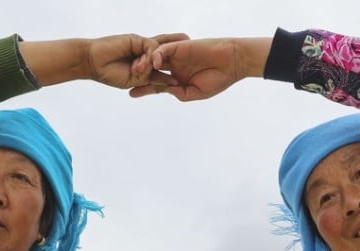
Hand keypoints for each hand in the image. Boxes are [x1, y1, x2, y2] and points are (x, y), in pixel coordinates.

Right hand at [19, 33, 186, 90]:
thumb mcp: (136, 80)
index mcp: (146, 63)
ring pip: (163, 45)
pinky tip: (158, 61)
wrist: (93, 64)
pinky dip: (155, 55)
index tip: (194, 67)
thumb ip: (154, 80)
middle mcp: (146, 52)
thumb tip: (173, 83)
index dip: (178, 65)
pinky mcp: (136, 39)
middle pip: (169, 49)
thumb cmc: (110, 74)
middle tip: (200, 45)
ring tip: (190, 42)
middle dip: (183, 48)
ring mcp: (141, 45)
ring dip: (174, 48)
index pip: (166, 63)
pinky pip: (151, 47)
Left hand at [131, 37, 270, 99]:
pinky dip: (157, 55)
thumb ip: (180, 93)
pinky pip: (164, 49)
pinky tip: (153, 63)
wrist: (232, 63)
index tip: (130, 94)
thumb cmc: (218, 79)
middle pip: (151, 70)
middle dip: (138, 75)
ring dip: (144, 64)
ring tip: (136, 72)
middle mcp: (174, 66)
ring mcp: (176, 56)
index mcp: (177, 78)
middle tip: (127, 81)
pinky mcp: (180, 46)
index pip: (156, 83)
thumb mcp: (197, 93)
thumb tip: (166, 91)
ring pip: (154, 58)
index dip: (143, 88)